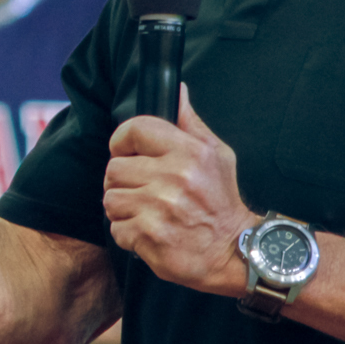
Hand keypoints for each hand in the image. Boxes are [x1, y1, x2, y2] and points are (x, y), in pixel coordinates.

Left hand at [102, 87, 255, 296]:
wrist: (234, 251)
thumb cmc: (221, 201)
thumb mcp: (217, 155)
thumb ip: (190, 123)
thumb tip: (178, 92)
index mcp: (189, 153)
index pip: (135, 129)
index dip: (122, 141)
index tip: (126, 152)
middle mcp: (174, 178)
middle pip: (115, 168)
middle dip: (123, 181)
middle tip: (143, 190)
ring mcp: (160, 208)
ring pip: (111, 199)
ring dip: (124, 209)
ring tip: (148, 212)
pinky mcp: (150, 236)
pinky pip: (116, 228)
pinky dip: (128, 234)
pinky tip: (150, 232)